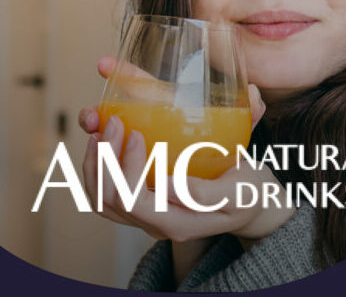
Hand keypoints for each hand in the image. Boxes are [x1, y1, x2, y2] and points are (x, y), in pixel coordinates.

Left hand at [79, 56, 291, 242]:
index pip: (135, 202)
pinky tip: (99, 139)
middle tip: (115, 122)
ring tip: (100, 128)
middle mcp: (156, 224)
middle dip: (107, 158)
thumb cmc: (248, 190)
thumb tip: (172, 184)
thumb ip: (210, 192)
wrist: (250, 201)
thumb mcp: (240, 190)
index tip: (137, 134)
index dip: (128, 169)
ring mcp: (146, 216)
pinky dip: (95, 168)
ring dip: (95, 163)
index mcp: (178, 222)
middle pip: (111, 200)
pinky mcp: (142, 203)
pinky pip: (105, 194)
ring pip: (102, 200)